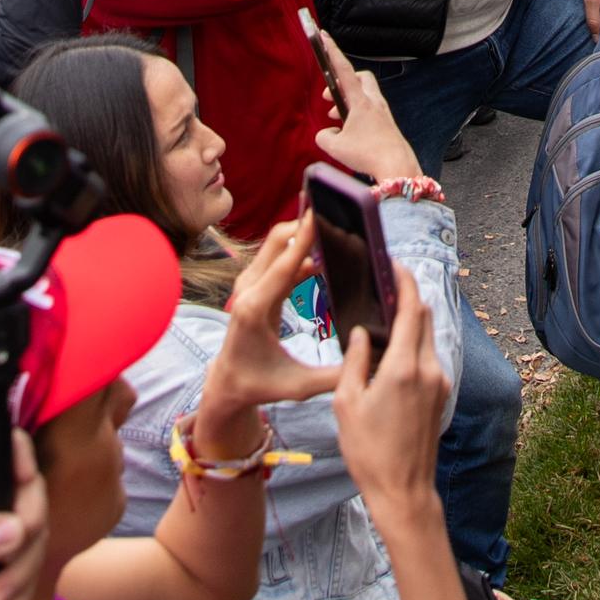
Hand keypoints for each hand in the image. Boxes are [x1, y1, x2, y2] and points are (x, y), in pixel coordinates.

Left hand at [199, 211, 339, 424]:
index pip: (283, 266)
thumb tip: (371, 364)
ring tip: (333, 235)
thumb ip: (334, 376)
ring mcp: (247, 285)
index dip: (303, 239)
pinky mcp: (254, 285)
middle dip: (304, 227)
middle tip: (335, 219)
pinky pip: (279, 259)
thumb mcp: (299, 386)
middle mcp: (247, 290)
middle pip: (277, 242)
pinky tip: (322, 261)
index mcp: (255, 309)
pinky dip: (299, 254)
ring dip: (303, 238)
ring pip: (277, 245)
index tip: (318, 214)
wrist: (228, 382)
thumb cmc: (261, 384)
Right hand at [309, 29, 422, 183]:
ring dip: (347, 101)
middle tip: (328, 95)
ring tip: (335, 118)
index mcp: (360, 101)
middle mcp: (374, 102)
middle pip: (358, 77)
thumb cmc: (368, 154)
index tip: (323, 36)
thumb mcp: (335, 147)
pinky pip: (370, 110)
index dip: (331, 51)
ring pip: (364, 95)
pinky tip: (349, 133)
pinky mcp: (387, 124)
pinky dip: (356, 114)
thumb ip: (324, 136)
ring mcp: (383, 113)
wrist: (397, 167)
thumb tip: (327, 133)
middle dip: (342, 81)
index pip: (342, 69)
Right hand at [329, 283, 457, 508]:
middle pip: (425, 317)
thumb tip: (361, 332)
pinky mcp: (440, 396)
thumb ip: (354, 361)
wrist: (403, 491)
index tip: (393, 265)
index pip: (412, 309)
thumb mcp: (347, 403)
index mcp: (404, 368)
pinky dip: (414, 344)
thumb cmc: (369, 452)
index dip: (404, 281)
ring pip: (428, 337)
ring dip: (412, 321)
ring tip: (383, 319)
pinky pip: (428, 357)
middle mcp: (429, 370)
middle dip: (408, 297)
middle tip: (384, 287)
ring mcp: (439, 383)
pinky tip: (392, 352)